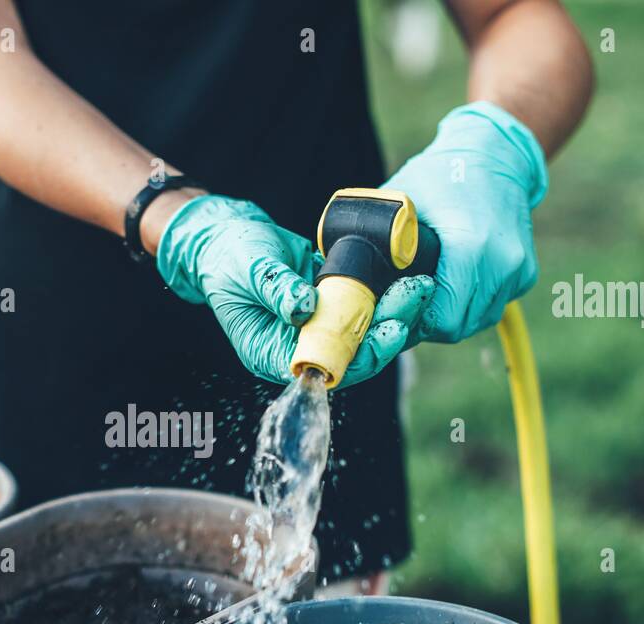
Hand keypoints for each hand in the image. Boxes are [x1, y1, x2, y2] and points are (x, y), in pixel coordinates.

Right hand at [155, 194, 427, 386]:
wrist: (224, 235)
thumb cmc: (228, 256)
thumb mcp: (249, 269)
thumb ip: (276, 289)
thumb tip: (306, 307)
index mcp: (271, 353)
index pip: (325, 368)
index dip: (362, 355)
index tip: (390, 328)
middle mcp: (297, 348)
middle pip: (353, 354)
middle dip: (388, 328)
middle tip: (415, 294)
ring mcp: (315, 326)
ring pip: (362, 331)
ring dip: (392, 310)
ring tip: (419, 284)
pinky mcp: (328, 304)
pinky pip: (361, 307)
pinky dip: (383, 295)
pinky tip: (405, 277)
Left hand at [382, 102, 548, 343]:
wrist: (494, 152)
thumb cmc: (439, 174)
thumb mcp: (399, 204)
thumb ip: (378, 246)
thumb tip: (349, 283)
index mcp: (471, 247)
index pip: (442, 320)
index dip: (412, 322)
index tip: (392, 310)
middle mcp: (502, 263)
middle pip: (458, 326)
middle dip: (428, 323)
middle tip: (404, 304)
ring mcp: (518, 270)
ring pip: (477, 321)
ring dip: (450, 315)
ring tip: (427, 292)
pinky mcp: (525, 272)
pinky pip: (492, 306)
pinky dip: (470, 304)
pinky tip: (451, 283)